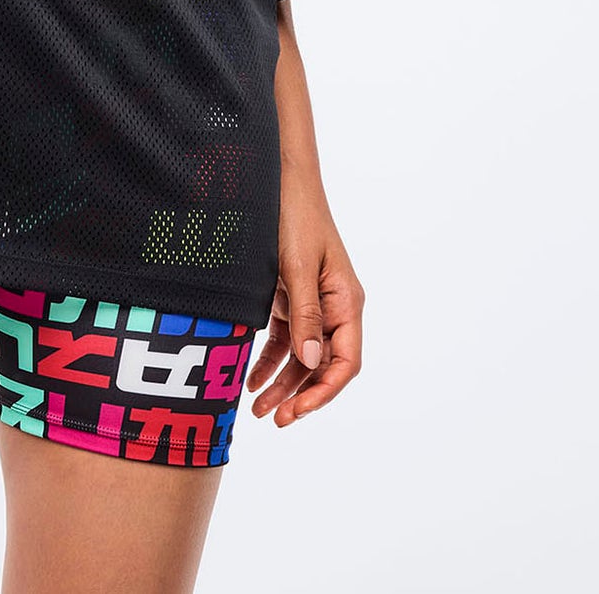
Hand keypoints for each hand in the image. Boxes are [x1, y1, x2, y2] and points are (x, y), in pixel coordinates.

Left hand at [247, 171, 364, 427]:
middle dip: (300, 395)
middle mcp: (334, 307)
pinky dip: (270, 359)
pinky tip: (252, 379)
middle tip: (274, 419)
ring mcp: (313, 303)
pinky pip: (286, 338)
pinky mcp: (292, 296)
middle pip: (323, 366)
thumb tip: (312, 364)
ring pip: (303, 357)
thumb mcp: (297, 266)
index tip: (297, 412)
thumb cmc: (294, 216)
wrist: (279, 179)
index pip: (345, 362)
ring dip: (283, 383)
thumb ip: (306, 315)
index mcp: (346, 302)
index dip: (323, 393)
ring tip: (258, 410)